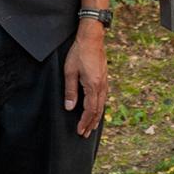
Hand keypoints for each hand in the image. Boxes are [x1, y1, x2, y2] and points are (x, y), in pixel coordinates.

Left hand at [61, 23, 108, 137]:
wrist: (92, 38)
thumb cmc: (79, 53)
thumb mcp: (70, 71)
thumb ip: (70, 90)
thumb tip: (70, 107)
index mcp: (93, 86)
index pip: (90, 110)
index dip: (84, 122)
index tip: (80, 131)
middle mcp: (101, 86)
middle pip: (97, 111)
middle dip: (91, 124)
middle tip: (86, 135)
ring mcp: (104, 82)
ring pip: (102, 105)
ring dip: (96, 118)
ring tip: (92, 127)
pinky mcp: (104, 78)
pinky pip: (103, 98)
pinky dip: (100, 108)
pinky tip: (97, 110)